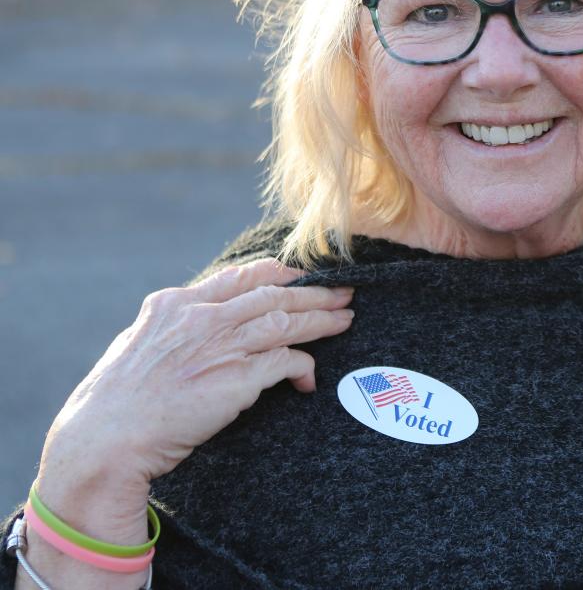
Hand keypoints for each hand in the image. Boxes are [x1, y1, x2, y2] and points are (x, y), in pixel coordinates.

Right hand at [41, 258, 353, 487]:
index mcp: (175, 304)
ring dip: (321, 320)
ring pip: (287, 320)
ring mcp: (222, 345)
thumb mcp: (137, 346)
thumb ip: (171, 329)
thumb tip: (196, 325)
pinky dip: (304, 367)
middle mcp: (202, 317)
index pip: (241, 275)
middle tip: (343, 292)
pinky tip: (309, 378)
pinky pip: (287, 362)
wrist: (104, 441)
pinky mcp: (238, 378)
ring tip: (345, 320)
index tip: (303, 275)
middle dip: (313, 292)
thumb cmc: (114, 403)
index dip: (280, 273)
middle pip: (274, 294)